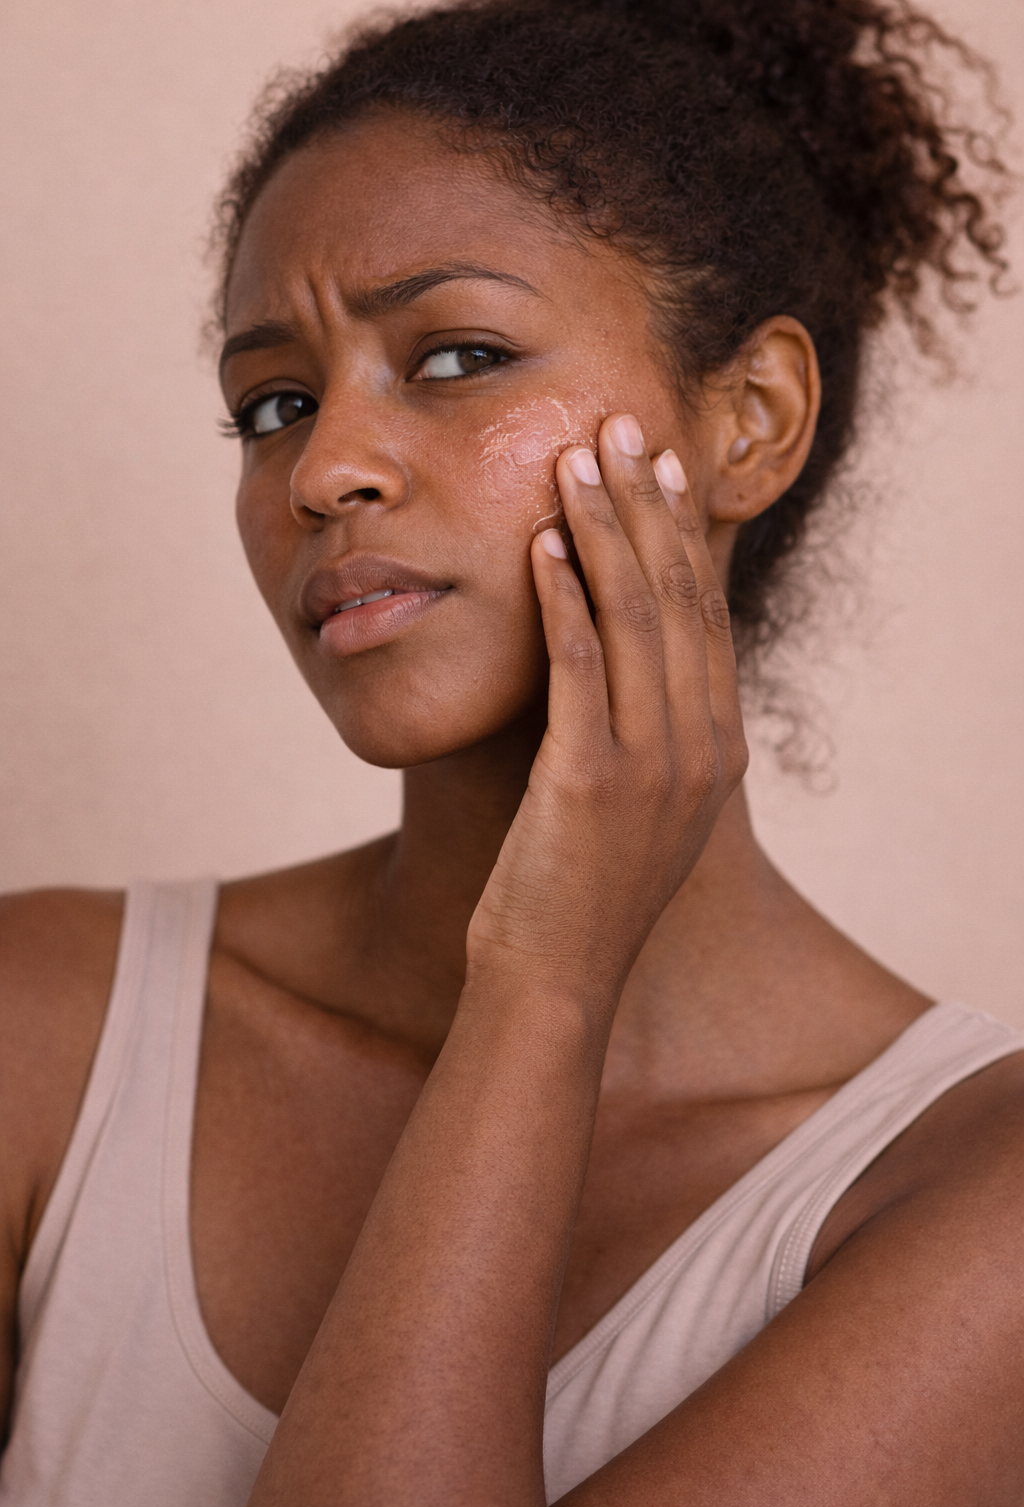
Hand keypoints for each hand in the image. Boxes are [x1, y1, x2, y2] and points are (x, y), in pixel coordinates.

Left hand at [467, 412, 747, 1006]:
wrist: (554, 980)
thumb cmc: (576, 889)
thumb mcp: (629, 801)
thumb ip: (636, 727)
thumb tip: (607, 651)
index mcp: (715, 748)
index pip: (704, 614)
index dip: (681, 532)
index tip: (658, 464)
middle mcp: (700, 748)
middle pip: (680, 598)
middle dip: (648, 505)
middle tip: (621, 428)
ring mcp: (655, 765)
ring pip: (637, 617)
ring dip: (605, 529)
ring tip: (577, 458)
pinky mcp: (593, 780)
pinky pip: (582, 666)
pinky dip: (563, 597)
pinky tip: (540, 542)